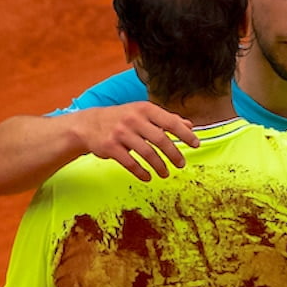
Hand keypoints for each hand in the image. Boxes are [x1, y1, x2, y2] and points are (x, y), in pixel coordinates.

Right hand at [67, 102, 199, 180]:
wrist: (89, 124)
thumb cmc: (122, 118)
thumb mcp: (143, 113)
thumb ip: (166, 119)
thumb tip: (189, 125)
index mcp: (145, 109)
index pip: (170, 122)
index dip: (185, 134)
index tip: (196, 144)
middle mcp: (133, 119)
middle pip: (160, 139)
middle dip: (174, 154)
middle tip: (181, 164)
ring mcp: (121, 133)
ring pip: (146, 153)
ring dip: (159, 166)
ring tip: (165, 174)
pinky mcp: (110, 147)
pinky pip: (130, 163)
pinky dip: (141, 172)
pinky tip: (148, 177)